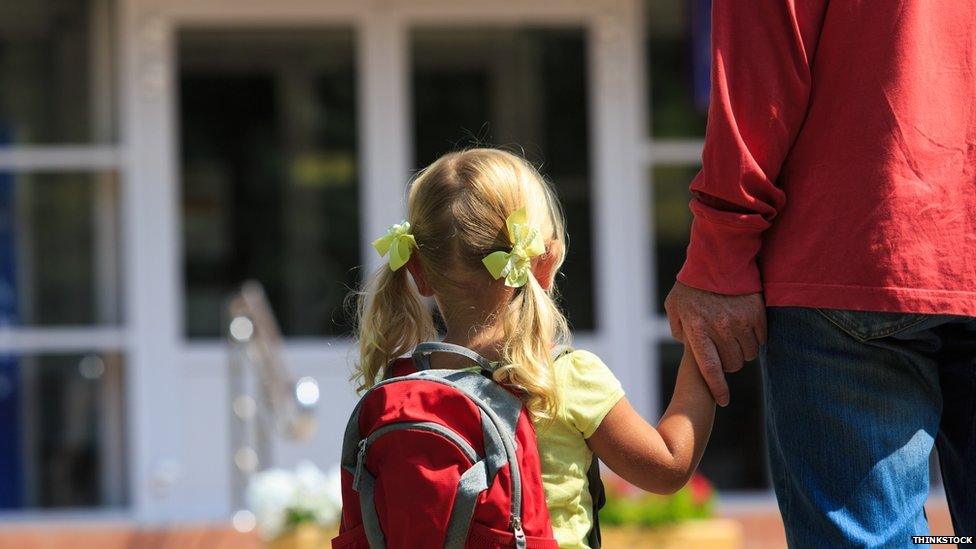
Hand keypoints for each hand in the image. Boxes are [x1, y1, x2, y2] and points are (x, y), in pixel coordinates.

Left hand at [664, 281, 766, 406]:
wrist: (717, 257)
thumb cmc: (692, 284)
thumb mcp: (674, 306)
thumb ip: (677, 328)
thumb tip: (685, 343)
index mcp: (697, 330)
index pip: (710, 369)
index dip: (718, 388)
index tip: (723, 401)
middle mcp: (719, 329)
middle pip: (732, 364)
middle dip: (729, 363)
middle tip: (725, 352)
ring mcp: (740, 321)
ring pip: (749, 354)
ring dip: (744, 351)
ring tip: (735, 338)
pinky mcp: (756, 313)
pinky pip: (762, 338)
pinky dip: (756, 339)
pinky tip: (748, 329)